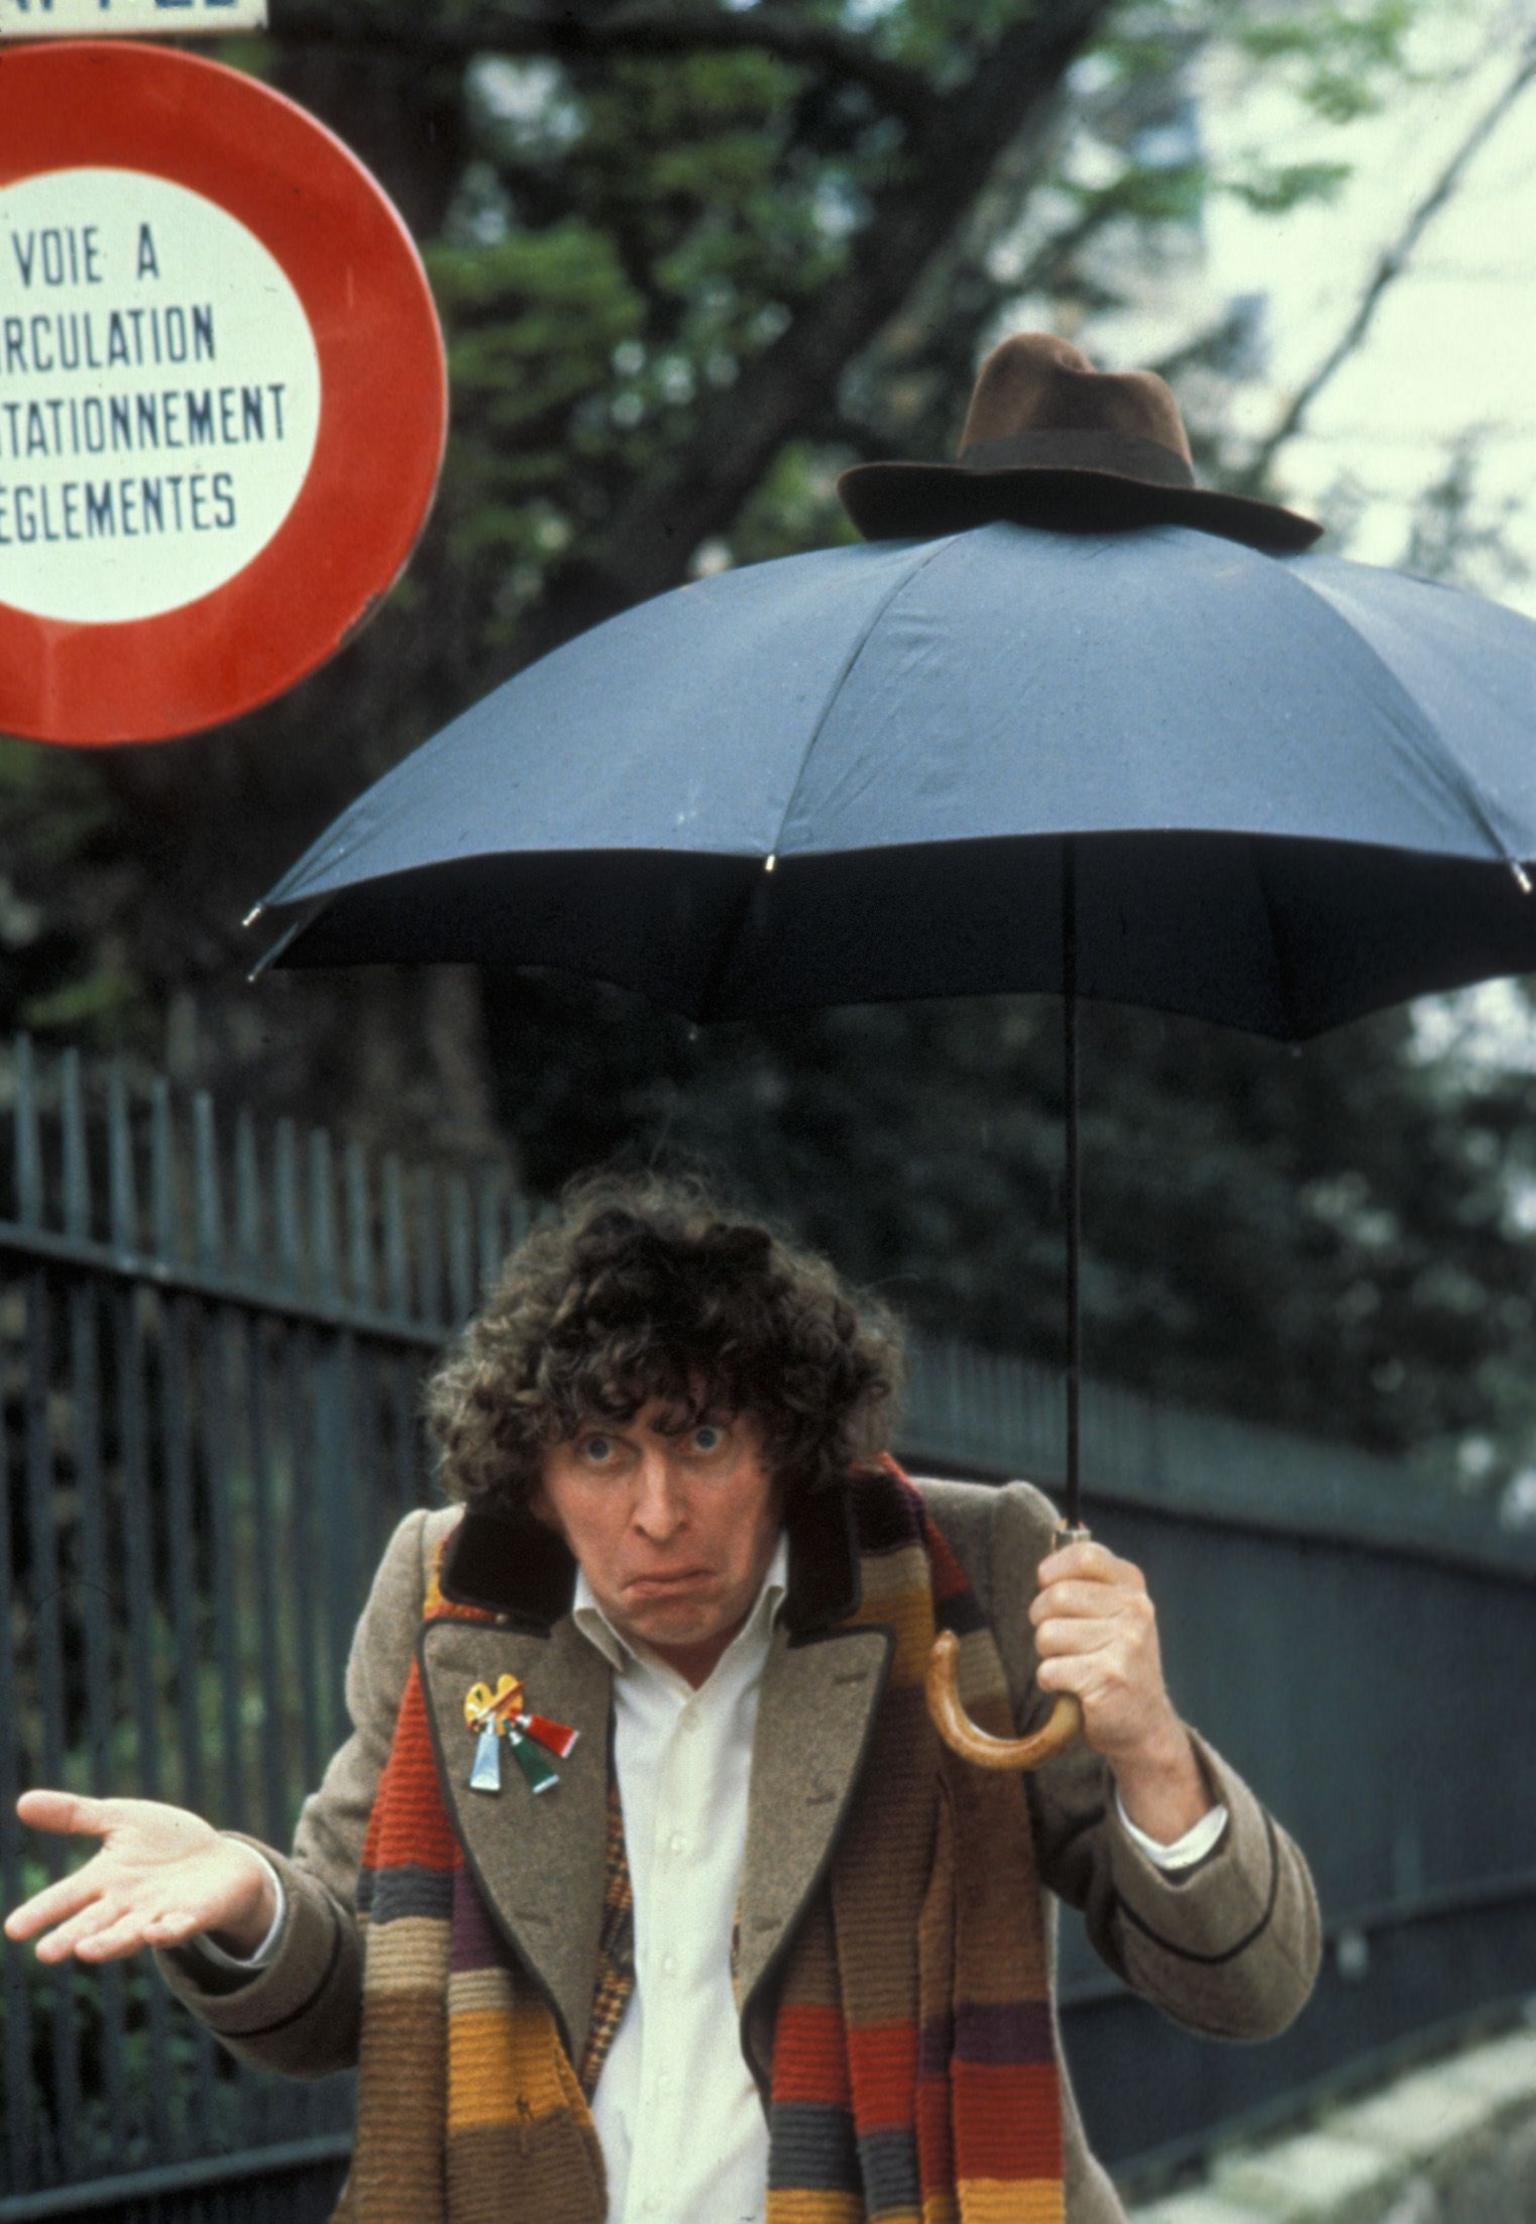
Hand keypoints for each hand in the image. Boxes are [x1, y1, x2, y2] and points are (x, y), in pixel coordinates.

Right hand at [4, 1791, 276, 1964]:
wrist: (220, 1863)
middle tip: (45, 1953)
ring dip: (110, 1943)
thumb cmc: (165, 1842)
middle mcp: (126, 1904)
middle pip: (93, 1923)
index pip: (66, 1897)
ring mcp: (158, 1913)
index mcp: (105, 1880)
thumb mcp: (120, 1819)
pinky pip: (179, 1927)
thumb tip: (22, 1802)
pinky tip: (155, 1933)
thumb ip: (75, 1815)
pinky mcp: (192, 1915)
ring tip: (86, 1952)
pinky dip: (167, 1931)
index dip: (41, 1912)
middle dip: (70, 1937)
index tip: (13, 1929)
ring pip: (129, 1932)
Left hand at [1029, 1539, 1209, 1841]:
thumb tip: (1048, 1553)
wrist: (1145, 1724)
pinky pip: (1049, 1670)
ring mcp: (1125, 1645)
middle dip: (1041, 1617)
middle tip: (1054, 1637)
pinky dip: (1050, 1681)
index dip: (1053, 1568)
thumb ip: (1086, 1582)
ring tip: (1069, 1663)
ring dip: (1047, 1654)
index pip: (1085, 1555)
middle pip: (1057, 1595)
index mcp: (1132, 1587)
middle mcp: (1135, 1611)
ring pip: (1048, 1634)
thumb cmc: (1116, 1661)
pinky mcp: (1108, 1678)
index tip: (1045, 1584)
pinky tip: (1071, 1686)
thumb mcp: (1114, 1613)